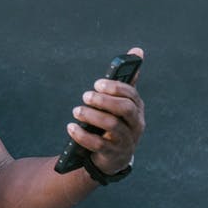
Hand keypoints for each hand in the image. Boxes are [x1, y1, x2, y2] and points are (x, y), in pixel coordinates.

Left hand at [66, 47, 146, 174]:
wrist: (113, 157)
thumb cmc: (115, 121)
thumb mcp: (120, 102)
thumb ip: (126, 79)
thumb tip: (137, 50)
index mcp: (137, 108)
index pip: (131, 94)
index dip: (114, 88)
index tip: (97, 83)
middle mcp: (136, 124)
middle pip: (125, 109)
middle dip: (104, 100)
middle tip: (84, 96)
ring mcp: (126, 141)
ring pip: (112, 126)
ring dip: (91, 116)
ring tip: (76, 111)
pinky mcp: (114, 155)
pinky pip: (99, 145)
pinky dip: (82, 135)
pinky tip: (71, 128)